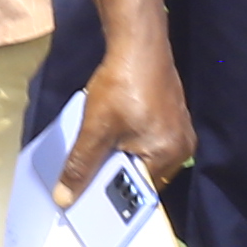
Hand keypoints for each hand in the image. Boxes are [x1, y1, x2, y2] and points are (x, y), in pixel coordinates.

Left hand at [57, 31, 196, 207]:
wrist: (138, 43)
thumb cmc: (122, 84)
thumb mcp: (95, 129)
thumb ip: (81, 166)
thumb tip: (65, 198)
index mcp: (169, 154)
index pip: (141, 193)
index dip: (115, 197)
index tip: (91, 202)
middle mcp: (182, 147)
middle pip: (144, 178)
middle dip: (117, 176)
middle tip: (91, 175)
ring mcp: (180, 131)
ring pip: (145, 159)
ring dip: (122, 159)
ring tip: (100, 151)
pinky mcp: (173, 117)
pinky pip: (150, 142)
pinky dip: (130, 143)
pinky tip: (114, 133)